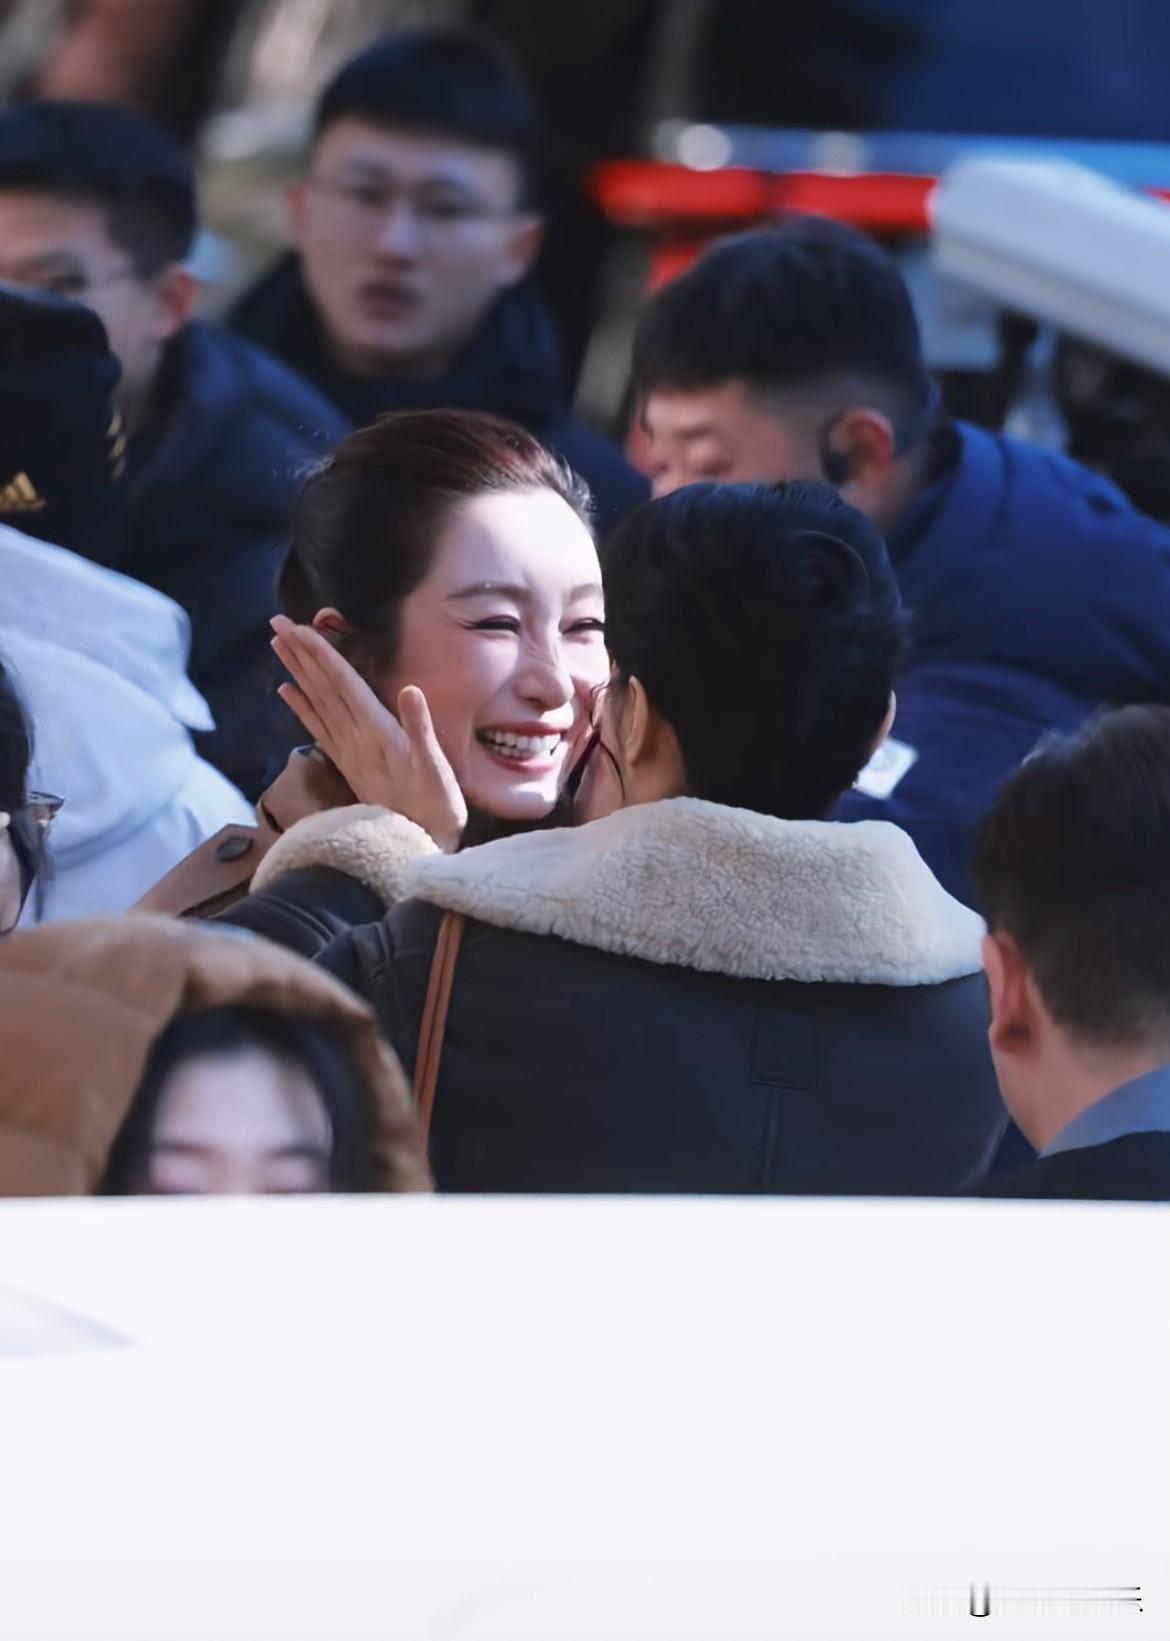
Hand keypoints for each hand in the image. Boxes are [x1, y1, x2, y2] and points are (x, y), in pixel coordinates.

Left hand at [271, 616, 466, 850]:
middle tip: (277, 622)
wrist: (415, 847)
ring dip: (297, 672)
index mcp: (377, 732)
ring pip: (316, 702)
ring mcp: (348, 751)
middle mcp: (355, 738)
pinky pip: (318, 727)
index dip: (323, 655)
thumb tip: (411, 690)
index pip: (344, 684)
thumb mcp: (436, 768)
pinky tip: (285, 690)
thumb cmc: (435, 807)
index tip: (301, 628)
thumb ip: (421, 729)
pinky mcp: (347, 763)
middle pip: (323, 688)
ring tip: (277, 644)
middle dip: (301, 653)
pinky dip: (301, 706)